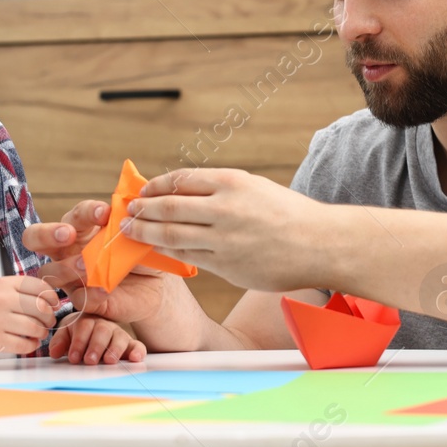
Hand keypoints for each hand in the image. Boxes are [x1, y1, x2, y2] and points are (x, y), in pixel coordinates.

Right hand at [0, 275, 60, 356]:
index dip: (52, 297)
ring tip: (39, 333)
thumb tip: (50, 297)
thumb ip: (19, 289)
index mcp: (3, 284)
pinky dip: (31, 346)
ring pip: (35, 328)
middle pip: (41, 308)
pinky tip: (29, 343)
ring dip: (42, 333)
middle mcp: (1, 300)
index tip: (53, 305)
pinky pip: (25, 345)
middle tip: (48, 322)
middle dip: (50, 317)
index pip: (40, 287)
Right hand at [22, 199, 170, 324]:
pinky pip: (77, 298)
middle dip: (48, 233)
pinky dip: (90, 293)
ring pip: (49, 271)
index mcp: (80, 229)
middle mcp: (67, 251)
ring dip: (66, 267)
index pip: (75, 215)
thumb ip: (129, 222)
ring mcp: (70, 277)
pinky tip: (104, 290)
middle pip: (35, 237)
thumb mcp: (138, 236)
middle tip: (68, 234)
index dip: (87, 212)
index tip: (105, 213)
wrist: (154, 287)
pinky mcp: (82, 300)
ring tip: (86, 265)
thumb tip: (129, 205)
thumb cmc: (139, 254)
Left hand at [49, 313, 146, 364]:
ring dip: (114, 349)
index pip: (83, 327)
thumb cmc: (78, 334)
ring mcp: (118, 334)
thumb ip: (60, 342)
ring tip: (109, 361)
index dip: (78, 342)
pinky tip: (135, 358)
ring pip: (119, 338)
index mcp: (86, 320)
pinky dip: (137, 351)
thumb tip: (54, 353)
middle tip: (89, 361)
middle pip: (102, 331)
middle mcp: (104, 325)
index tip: (74, 358)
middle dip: (96, 346)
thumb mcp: (66, 335)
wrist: (91, 328)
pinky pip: (136, 345)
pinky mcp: (130, 344)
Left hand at [123, 168, 327, 292]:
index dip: (155, 187)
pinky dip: (167, 251)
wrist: (320, 244)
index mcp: (233, 182)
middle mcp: (225, 208)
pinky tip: (157, 248)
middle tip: (126, 213)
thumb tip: (181, 192)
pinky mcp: (227, 265)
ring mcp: (225, 239)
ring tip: (131, 231)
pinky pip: (188, 256)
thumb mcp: (254, 187)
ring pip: (172, 235)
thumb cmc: (288, 214)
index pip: (181, 181)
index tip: (142, 192)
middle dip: (142, 210)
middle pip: (169, 207)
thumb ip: (220, 189)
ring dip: (146, 233)